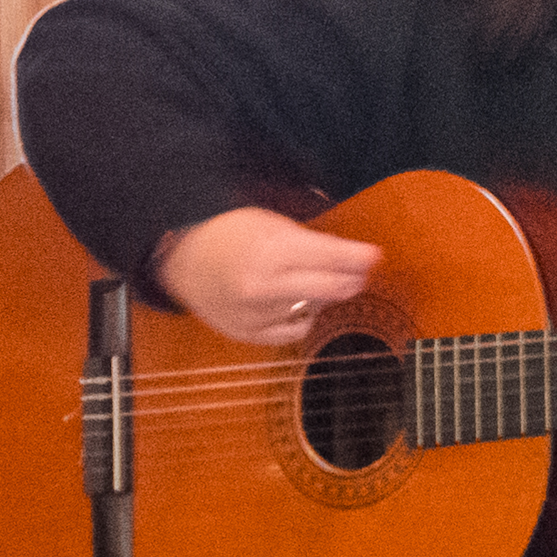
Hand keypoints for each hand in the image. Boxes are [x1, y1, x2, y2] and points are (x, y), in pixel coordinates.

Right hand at [150, 206, 381, 344]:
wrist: (181, 259)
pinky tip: (290, 301)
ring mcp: (257, 314)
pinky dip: (300, 316)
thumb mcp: (272, 223)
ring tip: (303, 278)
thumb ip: (313, 241)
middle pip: (334, 289)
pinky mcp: (250, 334)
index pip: (335, 257)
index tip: (375, 256)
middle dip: (353, 279)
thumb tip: (357, 256)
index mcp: (272, 250)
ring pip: (317, 309)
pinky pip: (295, 330)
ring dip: (321, 295)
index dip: (362, 257)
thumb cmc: (227, 235)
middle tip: (358, 271)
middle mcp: (266, 285)